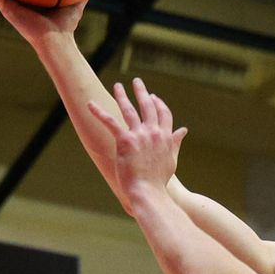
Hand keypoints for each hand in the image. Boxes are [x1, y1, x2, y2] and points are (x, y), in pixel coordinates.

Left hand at [88, 78, 187, 194]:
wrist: (148, 192)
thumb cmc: (159, 180)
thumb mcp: (171, 159)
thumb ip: (175, 142)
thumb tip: (184, 130)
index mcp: (165, 136)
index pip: (163, 113)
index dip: (158, 104)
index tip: (153, 96)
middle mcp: (153, 132)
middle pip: (147, 106)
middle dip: (142, 92)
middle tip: (137, 81)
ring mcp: (139, 135)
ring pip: (129, 110)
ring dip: (122, 96)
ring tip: (117, 85)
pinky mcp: (125, 141)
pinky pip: (110, 122)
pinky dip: (99, 112)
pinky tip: (90, 104)